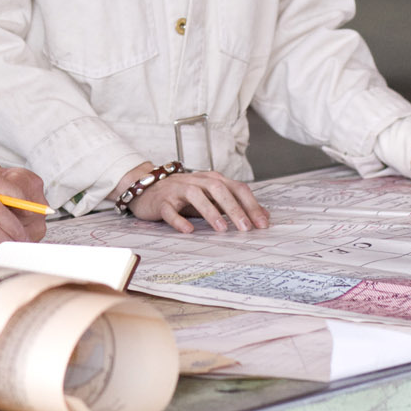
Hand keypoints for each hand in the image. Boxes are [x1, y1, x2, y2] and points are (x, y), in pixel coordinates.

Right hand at [112, 165, 269, 234]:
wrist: (146, 189)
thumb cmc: (182, 196)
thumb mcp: (211, 198)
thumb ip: (234, 205)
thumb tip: (264, 216)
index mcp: (211, 180)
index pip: (236, 188)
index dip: (251, 205)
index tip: (262, 224)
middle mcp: (196, 181)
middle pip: (218, 189)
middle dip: (234, 208)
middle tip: (246, 227)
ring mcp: (177, 190)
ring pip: (195, 195)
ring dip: (210, 211)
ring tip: (222, 228)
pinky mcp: (161, 202)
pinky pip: (169, 210)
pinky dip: (179, 220)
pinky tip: (188, 230)